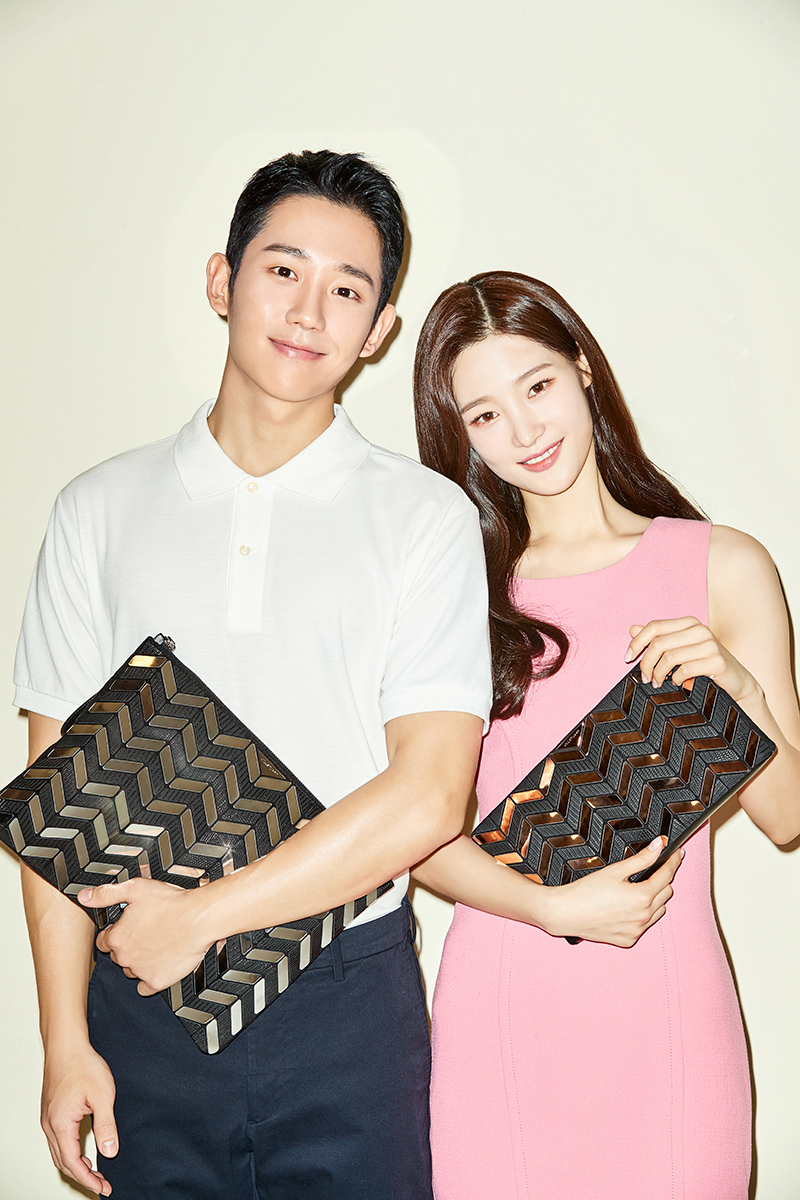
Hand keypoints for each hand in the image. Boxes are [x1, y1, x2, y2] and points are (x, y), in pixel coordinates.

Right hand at [41, 1041, 116, 1195]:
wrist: (67, 1046)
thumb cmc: (82, 1065)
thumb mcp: (103, 1095)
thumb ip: (106, 1125)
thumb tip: (110, 1152)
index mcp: (61, 1124)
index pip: (73, 1164)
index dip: (89, 1180)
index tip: (103, 1188)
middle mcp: (50, 1125)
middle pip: (63, 1163)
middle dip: (83, 1177)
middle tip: (102, 1183)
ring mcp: (48, 1119)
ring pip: (59, 1154)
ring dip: (76, 1166)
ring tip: (95, 1172)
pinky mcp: (51, 1113)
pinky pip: (58, 1142)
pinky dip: (70, 1153)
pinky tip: (83, 1151)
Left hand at [79, 878, 211, 994]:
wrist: (199, 918)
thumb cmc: (172, 904)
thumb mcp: (136, 889)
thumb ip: (106, 894)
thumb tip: (84, 897)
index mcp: (117, 937)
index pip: (104, 942)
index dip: (115, 933)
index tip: (125, 929)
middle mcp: (126, 957)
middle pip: (118, 957)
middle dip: (128, 947)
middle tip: (144, 934)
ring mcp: (141, 971)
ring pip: (131, 971)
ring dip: (138, 962)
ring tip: (155, 946)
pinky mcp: (157, 982)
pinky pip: (145, 987)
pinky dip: (150, 978)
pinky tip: (159, 964)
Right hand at [539, 836, 682, 946]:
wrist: (566, 913)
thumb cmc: (585, 892)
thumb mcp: (616, 870)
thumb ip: (642, 858)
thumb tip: (659, 845)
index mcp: (642, 897)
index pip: (666, 875)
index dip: (673, 862)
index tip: (677, 854)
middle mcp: (643, 917)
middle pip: (666, 893)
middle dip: (662, 879)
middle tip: (651, 870)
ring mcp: (637, 931)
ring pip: (659, 911)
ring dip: (655, 899)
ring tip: (637, 889)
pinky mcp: (628, 940)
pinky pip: (645, 926)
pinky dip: (642, 915)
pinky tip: (628, 907)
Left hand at [627, 616, 760, 705]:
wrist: (737, 682)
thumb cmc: (706, 665)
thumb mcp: (680, 649)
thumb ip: (658, 638)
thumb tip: (632, 629)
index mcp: (689, 623)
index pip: (654, 626)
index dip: (637, 642)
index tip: (627, 657)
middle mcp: (699, 630)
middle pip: (659, 643)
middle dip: (646, 663)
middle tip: (645, 678)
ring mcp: (710, 644)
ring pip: (669, 657)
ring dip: (658, 674)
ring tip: (657, 682)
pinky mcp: (717, 661)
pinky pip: (685, 670)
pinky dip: (675, 679)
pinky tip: (676, 683)